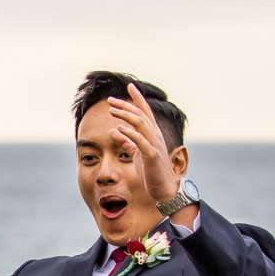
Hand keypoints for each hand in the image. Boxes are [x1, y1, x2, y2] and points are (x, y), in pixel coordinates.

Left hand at [108, 84, 186, 221]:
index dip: (137, 98)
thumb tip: (116, 131)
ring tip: (112, 109)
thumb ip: (129, 142)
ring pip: (140, 124)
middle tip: (110, 100)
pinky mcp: (152, 156)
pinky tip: (118, 128)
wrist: (164, 189)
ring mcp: (154, 145)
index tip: (129, 86)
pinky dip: (129, 133)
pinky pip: (140, 141)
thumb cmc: (152, 172)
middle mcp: (155, 136)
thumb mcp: (138, 154)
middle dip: (125, 105)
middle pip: (140, 115)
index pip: (145, 112)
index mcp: (152, 135)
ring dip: (125, 115)